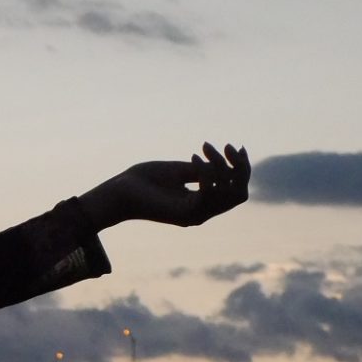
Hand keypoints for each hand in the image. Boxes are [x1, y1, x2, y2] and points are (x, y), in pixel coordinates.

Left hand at [80, 142, 250, 228]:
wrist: (119, 191)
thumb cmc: (145, 181)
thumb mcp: (180, 171)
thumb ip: (203, 171)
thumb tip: (227, 164)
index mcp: (202, 203)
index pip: (236, 191)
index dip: (242, 169)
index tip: (235, 146)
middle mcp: (202, 213)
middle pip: (239, 194)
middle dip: (239, 167)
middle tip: (224, 146)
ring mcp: (194, 215)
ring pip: (227, 193)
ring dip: (220, 166)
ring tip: (204, 148)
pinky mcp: (184, 214)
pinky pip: (209, 193)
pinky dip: (206, 173)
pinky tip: (193, 157)